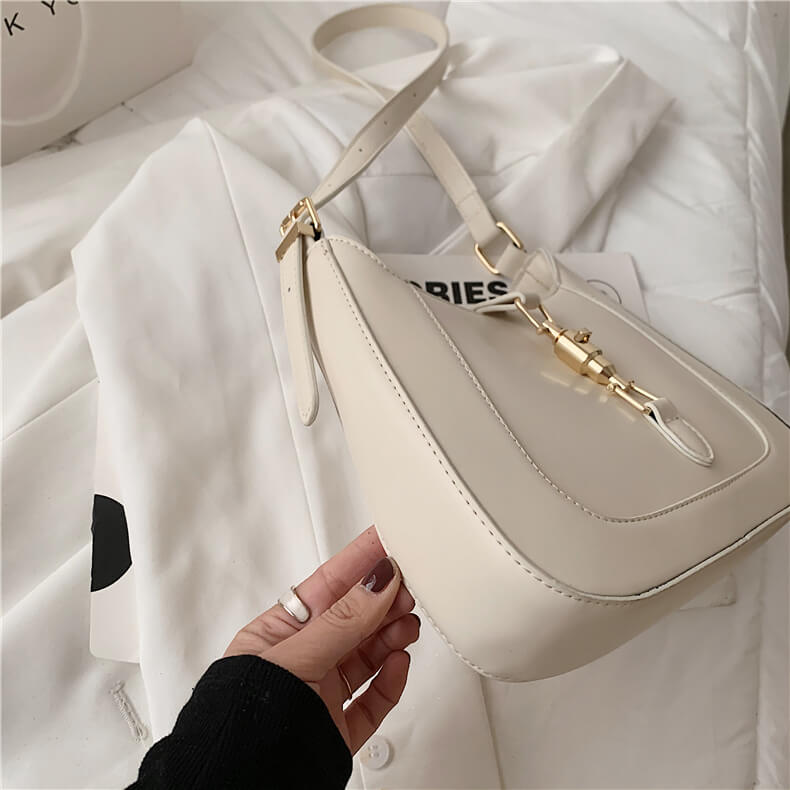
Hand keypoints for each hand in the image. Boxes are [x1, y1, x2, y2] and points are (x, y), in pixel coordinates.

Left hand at [224, 526, 419, 753]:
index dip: (358, 560)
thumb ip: (342, 622)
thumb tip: (377, 582)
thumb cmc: (243, 720)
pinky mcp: (337, 728)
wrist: (240, 786)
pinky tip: (399, 663)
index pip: (327, 586)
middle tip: (408, 586)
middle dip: (383, 600)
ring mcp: (320, 695)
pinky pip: (373, 699)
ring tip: (406, 625)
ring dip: (391, 636)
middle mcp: (301, 661)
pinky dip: (391, 680)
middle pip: (353, 619)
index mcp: (280, 634)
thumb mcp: (296, 658)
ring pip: (367, 656)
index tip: (387, 539)